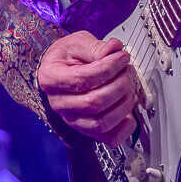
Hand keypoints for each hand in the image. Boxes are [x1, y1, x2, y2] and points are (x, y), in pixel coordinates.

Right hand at [38, 31, 139, 145]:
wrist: (63, 70)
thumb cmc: (68, 57)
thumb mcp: (77, 43)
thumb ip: (96, 47)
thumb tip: (114, 48)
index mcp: (51, 78)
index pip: (81, 79)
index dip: (107, 68)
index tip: (122, 57)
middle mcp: (59, 103)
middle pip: (93, 103)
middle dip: (119, 85)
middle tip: (128, 71)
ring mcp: (72, 120)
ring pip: (102, 122)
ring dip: (123, 104)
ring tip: (129, 87)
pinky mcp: (87, 130)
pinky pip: (108, 138)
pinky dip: (124, 128)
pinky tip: (129, 112)